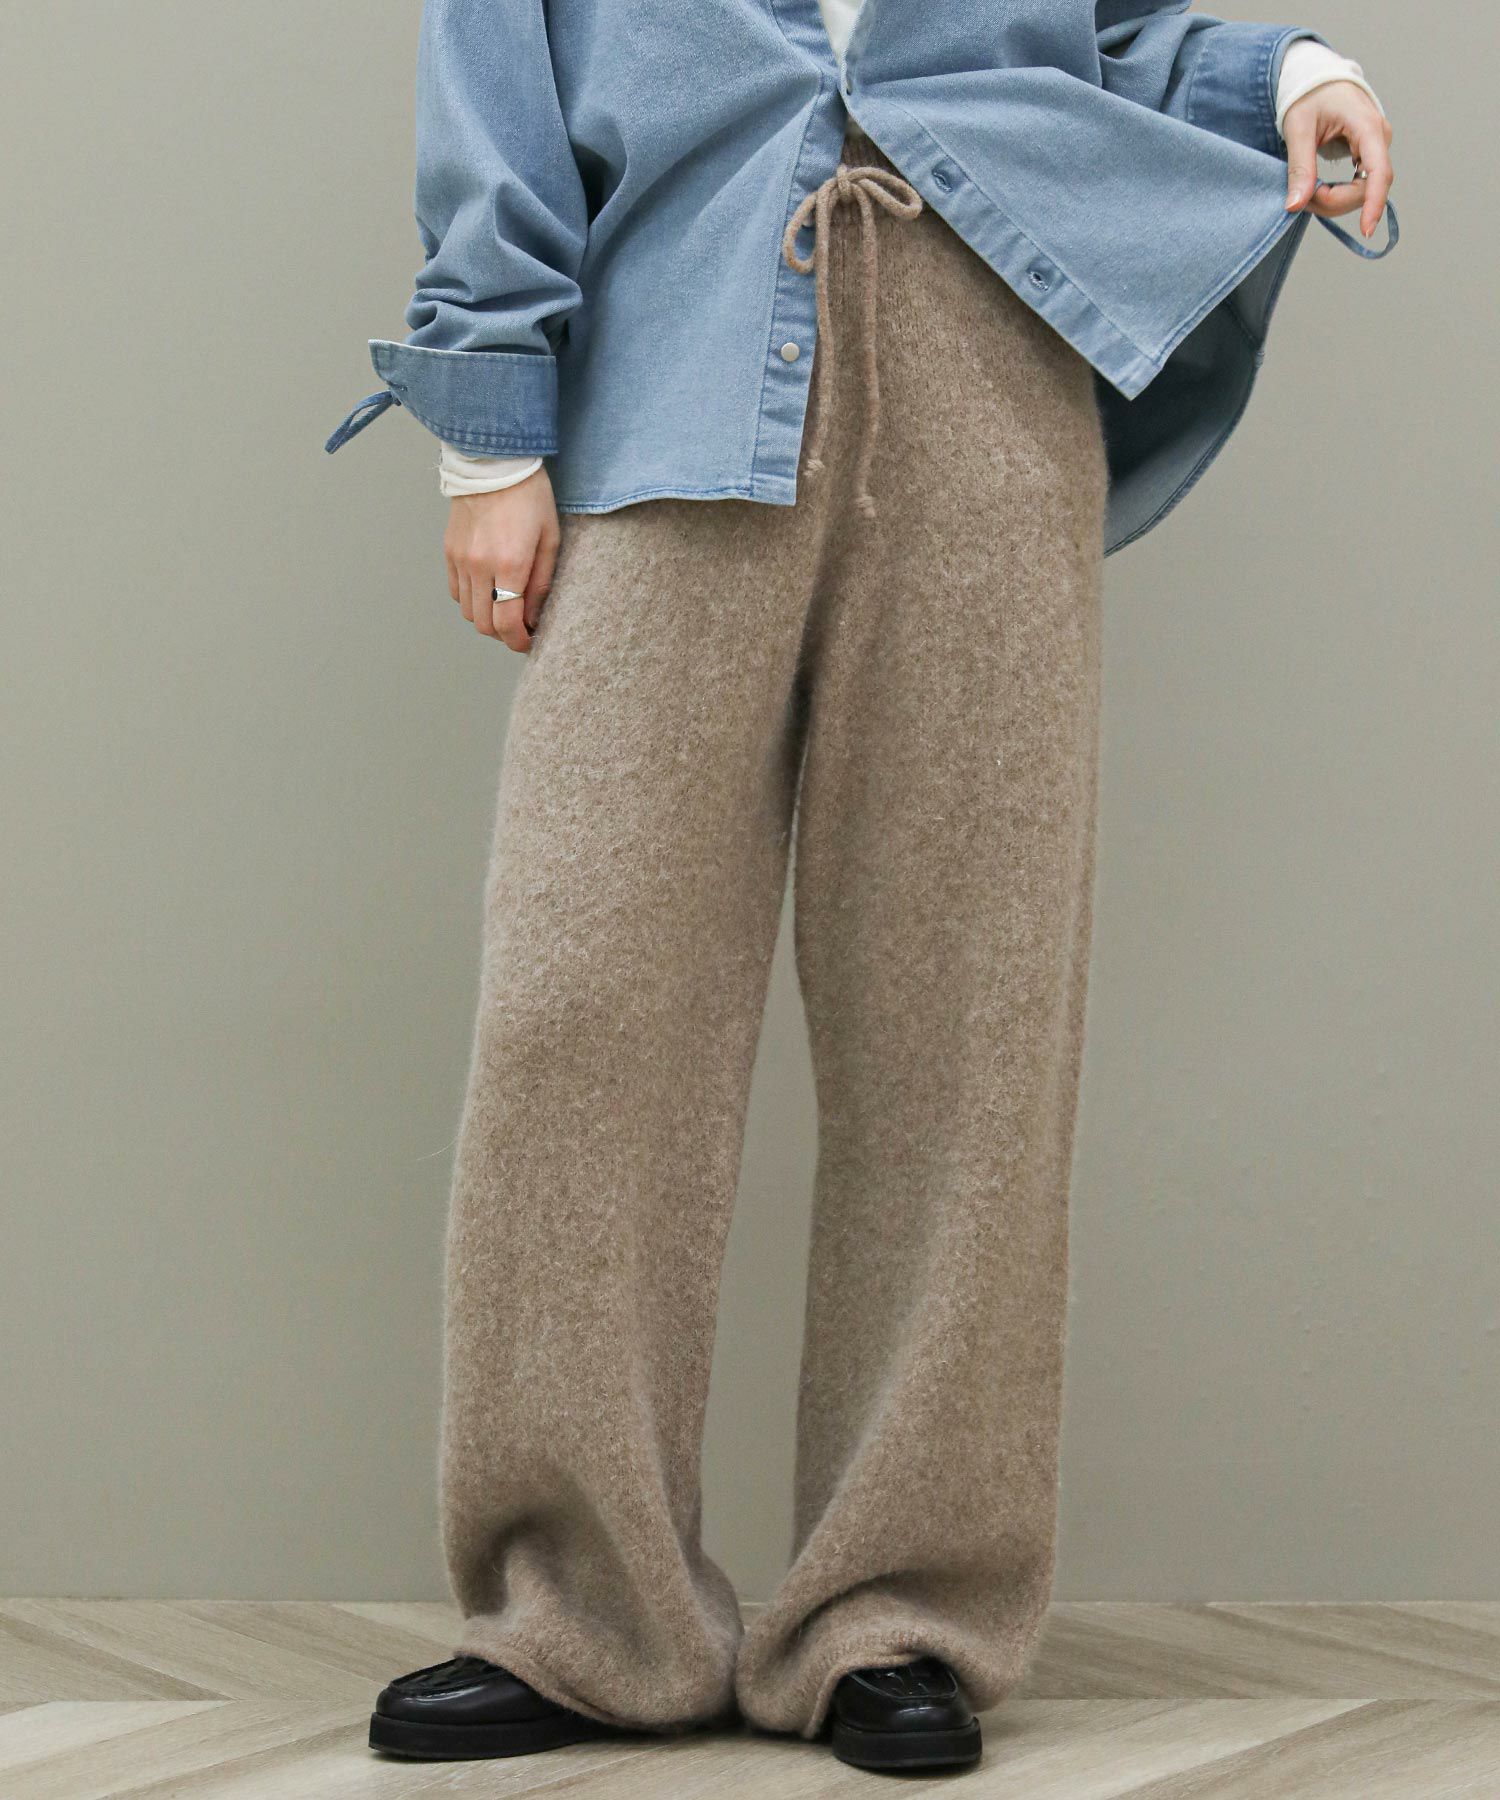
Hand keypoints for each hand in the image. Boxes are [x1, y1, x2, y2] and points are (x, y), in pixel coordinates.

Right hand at [444, 465, 559, 651]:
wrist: (494, 463)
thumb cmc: (530, 497)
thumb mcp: (550, 540)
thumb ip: (541, 583)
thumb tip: (532, 617)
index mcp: (510, 564)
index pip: (506, 623)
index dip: (517, 642)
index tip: (528, 642)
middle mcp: (481, 566)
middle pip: (485, 624)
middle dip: (504, 634)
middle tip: (520, 627)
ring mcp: (461, 559)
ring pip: (468, 612)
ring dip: (487, 617)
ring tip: (505, 606)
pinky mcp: (449, 551)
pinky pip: (456, 591)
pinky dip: (471, 600)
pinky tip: (487, 589)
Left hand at [1283, 79, 1393, 240]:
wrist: (1317, 78)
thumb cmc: (1309, 95)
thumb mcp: (1298, 128)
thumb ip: (1299, 167)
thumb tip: (1296, 205)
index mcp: (1367, 126)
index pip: (1379, 172)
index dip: (1375, 203)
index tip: (1366, 230)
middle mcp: (1379, 139)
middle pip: (1367, 189)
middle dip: (1334, 201)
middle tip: (1301, 197)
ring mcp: (1375, 148)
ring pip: (1361, 191)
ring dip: (1332, 200)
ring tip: (1306, 190)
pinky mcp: (1367, 156)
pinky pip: (1357, 185)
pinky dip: (1335, 194)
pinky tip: (1317, 190)